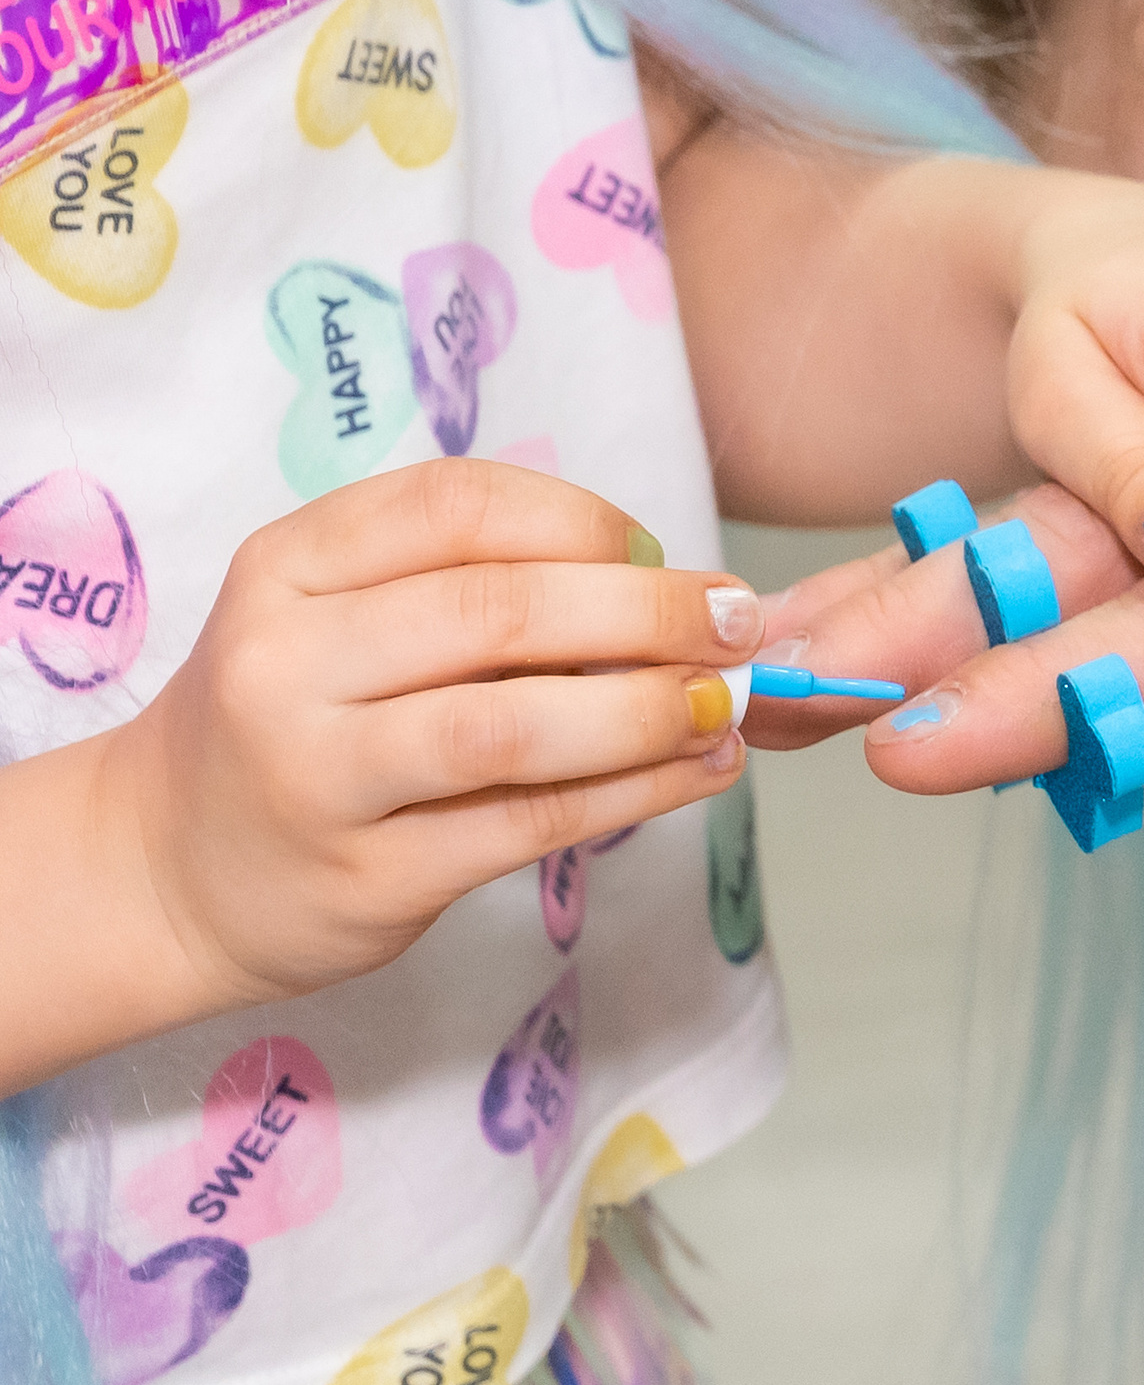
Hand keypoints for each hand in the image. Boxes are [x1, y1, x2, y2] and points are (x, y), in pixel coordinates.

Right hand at [101, 459, 764, 1012]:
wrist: (165, 868)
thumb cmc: (297, 719)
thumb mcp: (339, 617)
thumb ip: (470, 586)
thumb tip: (665, 587)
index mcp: (288, 569)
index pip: (456, 506)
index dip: (582, 519)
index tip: (659, 549)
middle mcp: (287, 664)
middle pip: (498, 611)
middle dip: (646, 611)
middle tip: (738, 621)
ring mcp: (319, 776)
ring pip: (513, 725)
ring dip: (649, 708)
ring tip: (728, 701)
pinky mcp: (367, 877)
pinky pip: (529, 822)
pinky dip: (638, 791)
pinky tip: (702, 768)